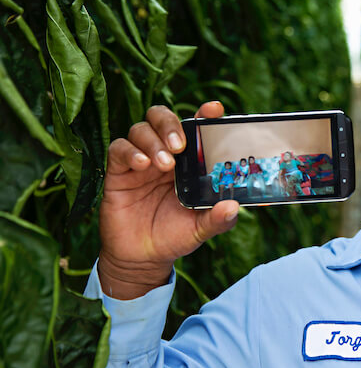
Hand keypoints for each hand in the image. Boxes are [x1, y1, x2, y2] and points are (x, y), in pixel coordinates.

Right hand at [98, 102, 238, 298]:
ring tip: (164, 164)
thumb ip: (218, 219)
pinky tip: (141, 165)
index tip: (214, 109)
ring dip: (153, 141)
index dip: (202, 114)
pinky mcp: (118, 172)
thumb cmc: (175, 236)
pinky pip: (118, 148)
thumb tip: (234, 207)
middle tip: (180, 144)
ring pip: (141, 129)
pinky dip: (130, 151)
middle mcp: (164, 155)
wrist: (142, 258)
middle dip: (171, 123)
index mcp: (188, 162)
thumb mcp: (200, 229)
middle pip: (162, 117)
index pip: (194, 128)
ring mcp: (140, 161)